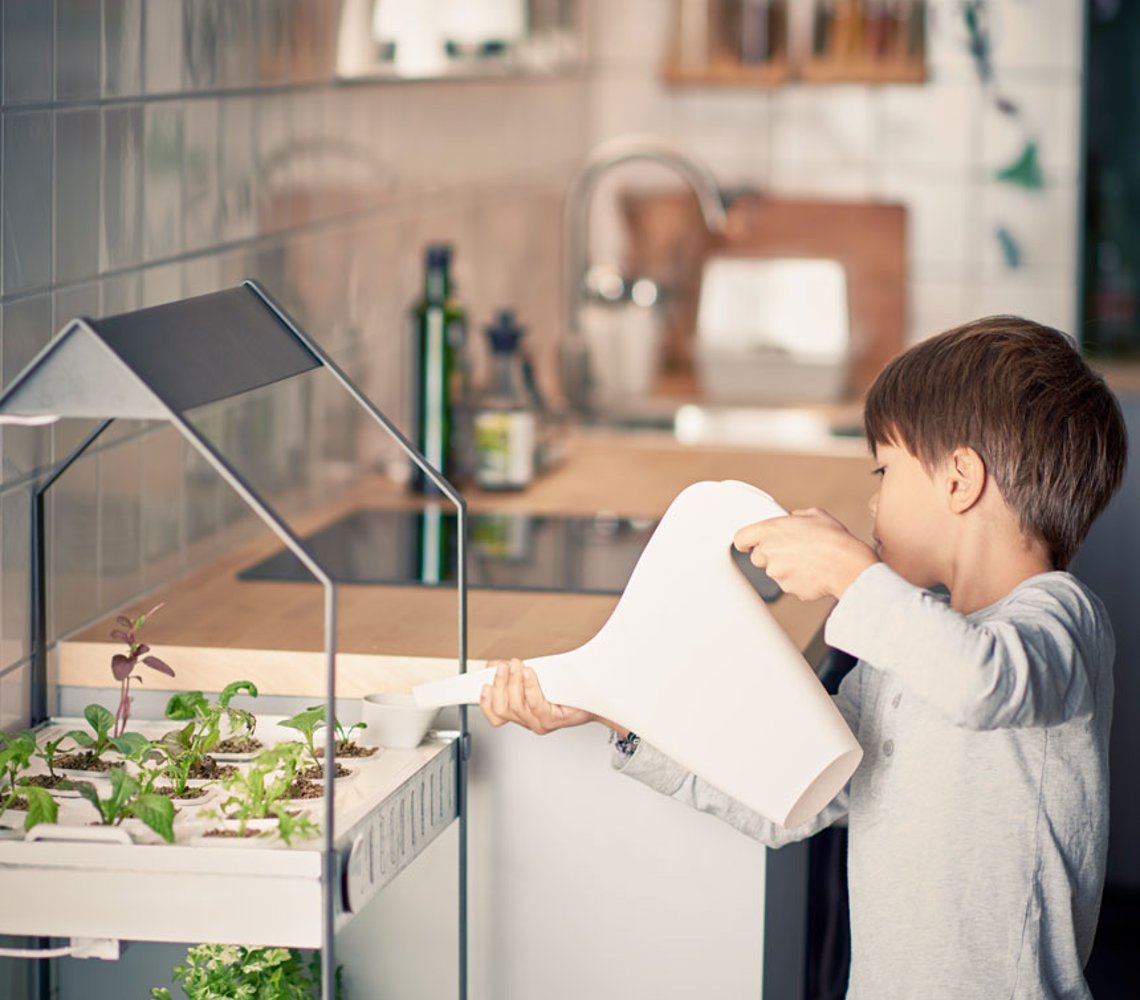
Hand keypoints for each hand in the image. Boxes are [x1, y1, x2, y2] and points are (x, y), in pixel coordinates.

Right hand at [479, 658, 595, 734]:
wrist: (595, 696)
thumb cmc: (568, 686)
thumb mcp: (534, 676)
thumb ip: (513, 674)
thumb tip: (493, 665)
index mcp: (521, 713)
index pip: (495, 714)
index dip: (484, 701)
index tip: (480, 684)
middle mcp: (528, 721)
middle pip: (501, 709)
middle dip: (498, 684)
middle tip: (502, 666)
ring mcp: (539, 722)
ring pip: (515, 706)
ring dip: (512, 682)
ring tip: (516, 665)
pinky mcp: (552, 720)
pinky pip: (534, 704)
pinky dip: (529, 686)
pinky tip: (529, 673)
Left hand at [733, 508, 876, 601]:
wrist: (846, 565)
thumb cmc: (833, 539)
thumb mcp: (815, 515)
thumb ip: (796, 516)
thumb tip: (793, 519)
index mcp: (771, 530)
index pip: (741, 537)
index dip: (745, 541)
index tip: (748, 544)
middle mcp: (769, 551)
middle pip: (757, 557)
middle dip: (771, 555)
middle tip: (791, 551)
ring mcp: (777, 572)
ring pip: (774, 572)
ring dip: (786, 568)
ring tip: (808, 560)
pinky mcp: (787, 588)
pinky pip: (788, 584)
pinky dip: (798, 580)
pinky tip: (813, 572)